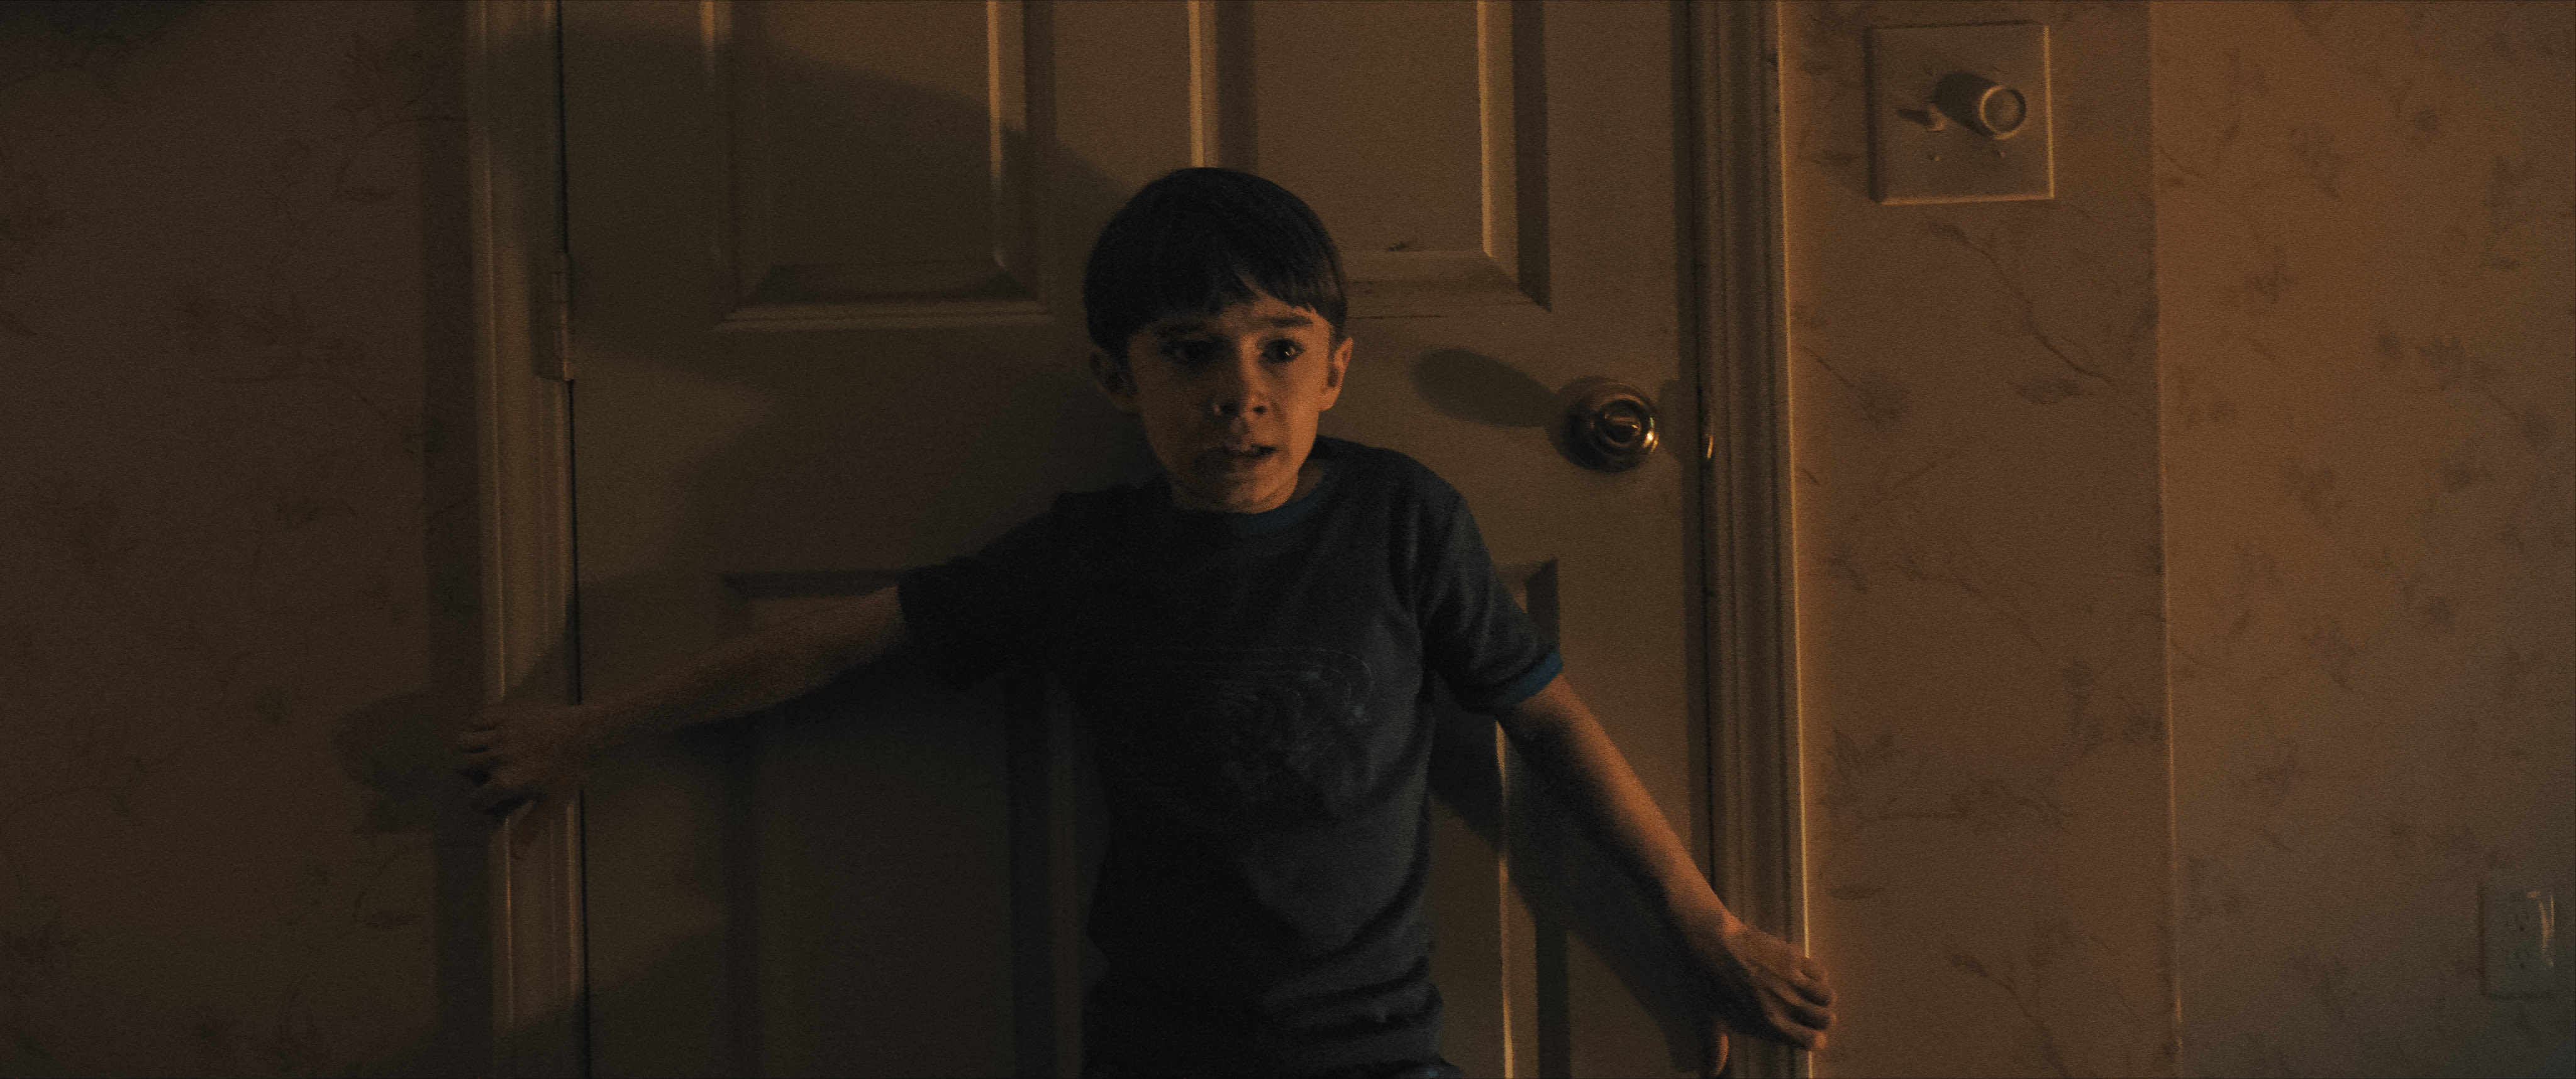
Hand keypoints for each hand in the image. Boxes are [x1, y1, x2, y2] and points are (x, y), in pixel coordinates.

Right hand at [456, 704, 595, 816]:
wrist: (589, 736)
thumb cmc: (572, 772)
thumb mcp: (552, 804)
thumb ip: (530, 828)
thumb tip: (515, 856)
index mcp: (507, 782)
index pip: (475, 799)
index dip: (483, 804)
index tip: (494, 801)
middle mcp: (498, 758)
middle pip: (462, 767)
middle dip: (471, 776)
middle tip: (489, 777)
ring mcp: (501, 736)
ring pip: (463, 743)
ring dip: (469, 752)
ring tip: (485, 757)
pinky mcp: (507, 717)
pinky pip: (477, 721)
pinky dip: (475, 729)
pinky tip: (487, 737)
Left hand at [1682, 913, 1835, 1063]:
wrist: (1708, 942)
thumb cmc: (1705, 982)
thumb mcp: (1708, 1021)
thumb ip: (1715, 1050)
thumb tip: (1711, 1074)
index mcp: (1769, 1023)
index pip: (1811, 1041)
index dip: (1812, 1040)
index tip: (1806, 1035)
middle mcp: (1787, 1004)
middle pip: (1827, 1019)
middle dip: (1820, 1019)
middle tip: (1808, 1013)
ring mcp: (1793, 979)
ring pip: (1828, 996)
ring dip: (1821, 998)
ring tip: (1808, 994)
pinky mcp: (1793, 956)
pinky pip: (1820, 972)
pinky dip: (1816, 976)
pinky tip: (1802, 975)